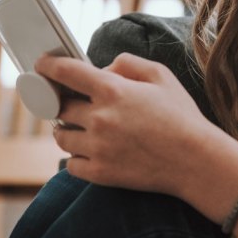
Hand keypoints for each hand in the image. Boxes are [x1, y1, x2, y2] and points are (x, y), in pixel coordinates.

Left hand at [35, 52, 237, 204]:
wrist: (196, 162)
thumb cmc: (181, 116)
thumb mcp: (160, 75)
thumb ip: (127, 63)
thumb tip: (101, 69)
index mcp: (112, 90)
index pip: (65, 73)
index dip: (48, 67)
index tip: (41, 66)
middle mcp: (100, 118)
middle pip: (59, 107)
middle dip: (63, 103)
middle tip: (73, 103)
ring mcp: (98, 148)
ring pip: (61, 136)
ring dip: (67, 130)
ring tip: (83, 128)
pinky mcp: (100, 174)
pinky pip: (71, 164)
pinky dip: (76, 157)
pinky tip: (92, 152)